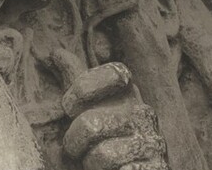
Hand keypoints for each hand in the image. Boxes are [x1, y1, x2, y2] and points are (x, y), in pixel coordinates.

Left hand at [51, 50, 168, 169]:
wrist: (122, 169)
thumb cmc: (100, 139)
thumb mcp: (86, 108)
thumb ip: (75, 81)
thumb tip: (56, 52)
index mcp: (128, 94)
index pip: (115, 72)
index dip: (84, 88)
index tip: (69, 106)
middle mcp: (144, 113)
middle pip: (92, 123)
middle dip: (75, 140)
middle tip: (80, 147)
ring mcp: (153, 142)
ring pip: (101, 154)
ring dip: (90, 163)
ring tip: (97, 162)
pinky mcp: (156, 167)